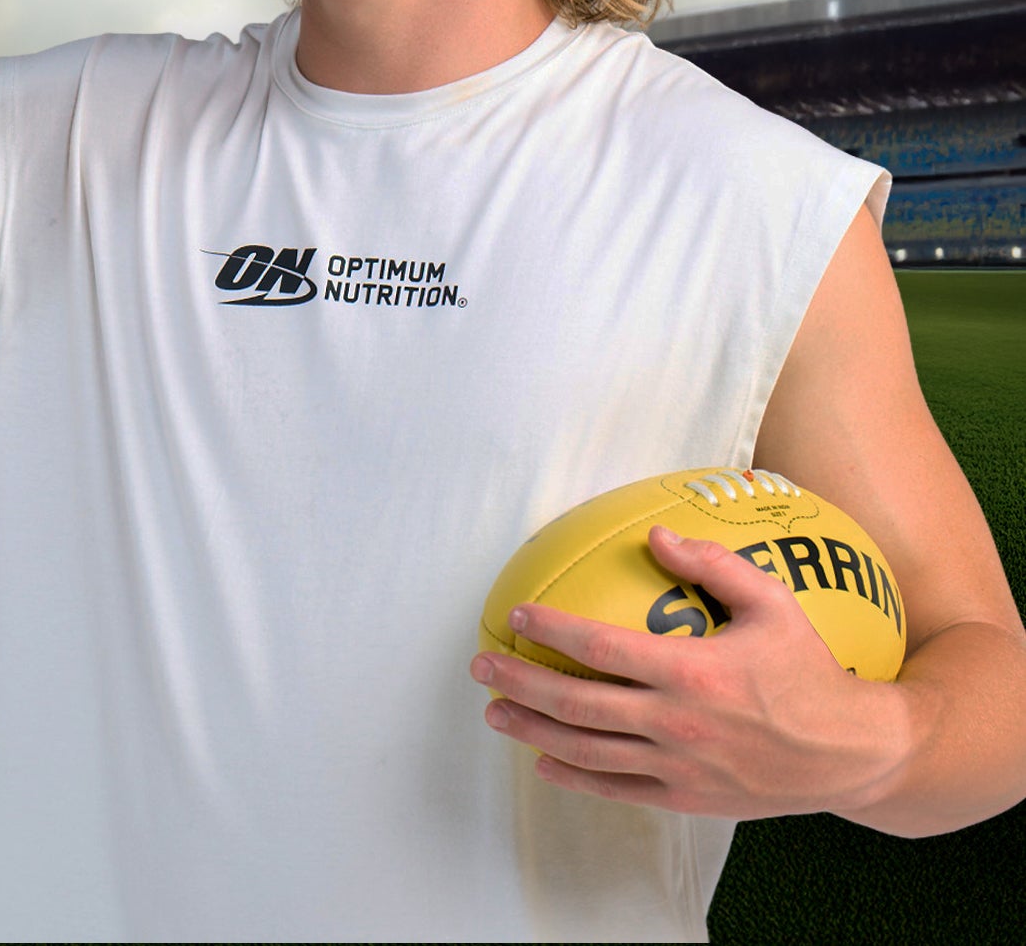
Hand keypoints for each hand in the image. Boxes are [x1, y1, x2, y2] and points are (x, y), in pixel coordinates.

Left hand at [469, 525, 908, 818]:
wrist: (854, 754)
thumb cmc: (811, 670)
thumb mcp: (773, 603)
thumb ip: (712, 564)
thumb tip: (655, 536)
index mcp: (692, 673)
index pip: (599, 649)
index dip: (551, 632)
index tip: (516, 616)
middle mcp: (677, 724)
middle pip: (577, 705)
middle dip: (520, 683)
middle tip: (481, 665)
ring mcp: (679, 767)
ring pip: (587, 752)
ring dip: (532, 732)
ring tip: (494, 711)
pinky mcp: (687, 799)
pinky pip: (617, 790)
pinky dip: (573, 777)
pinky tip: (543, 762)